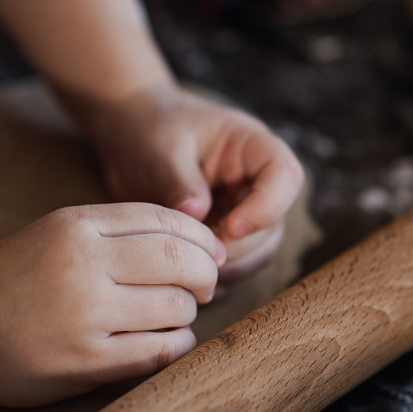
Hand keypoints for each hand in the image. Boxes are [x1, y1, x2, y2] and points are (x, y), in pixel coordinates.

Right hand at [0, 203, 224, 405]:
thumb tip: (198, 245)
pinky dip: (176, 345)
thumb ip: (120, 231)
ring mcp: (86, 314)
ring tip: (173, 316)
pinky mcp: (87, 360)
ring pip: (176, 308)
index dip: (201, 239)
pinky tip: (167, 341)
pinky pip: (159, 350)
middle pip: (179, 262)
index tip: (211, 254)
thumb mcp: (60, 232)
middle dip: (204, 276)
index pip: (166, 221)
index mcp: (78, 225)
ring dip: (187, 313)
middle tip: (202, 288)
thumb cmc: (17, 276)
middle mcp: (84, 264)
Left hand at [85, 82, 303, 288]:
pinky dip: (214, 278)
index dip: (267, 207)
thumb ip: (180, 182)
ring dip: (228, 268)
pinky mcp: (224, 237)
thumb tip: (197, 215)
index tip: (230, 226)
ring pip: (257, 253)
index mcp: (250, 147)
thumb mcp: (161, 150)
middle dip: (237, 247)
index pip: (284, 176)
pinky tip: (183, 281)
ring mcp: (243, 212)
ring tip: (187, 270)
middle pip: (272, 225)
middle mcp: (255, 182)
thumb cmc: (149, 130)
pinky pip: (233, 266)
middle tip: (196, 255)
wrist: (128, 136)